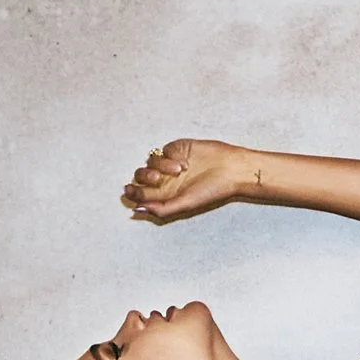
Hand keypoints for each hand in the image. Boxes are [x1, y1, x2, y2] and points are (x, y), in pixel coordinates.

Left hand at [121, 138, 241, 222]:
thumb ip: (161, 209)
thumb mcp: (185, 204)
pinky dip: (170, 156)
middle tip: (158, 178)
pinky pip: (163, 150)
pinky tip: (185, 162)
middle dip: (144, 177)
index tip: (130, 189)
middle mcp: (166, 180)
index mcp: (166, 196)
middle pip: (140, 177)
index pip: (140, 193)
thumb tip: (137, 210)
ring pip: (150, 162)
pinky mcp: (176, 149)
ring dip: (161, 166)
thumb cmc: (212, 190)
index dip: (132, 191)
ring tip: (180, 169)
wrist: (230, 169)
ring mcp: (169, 164)